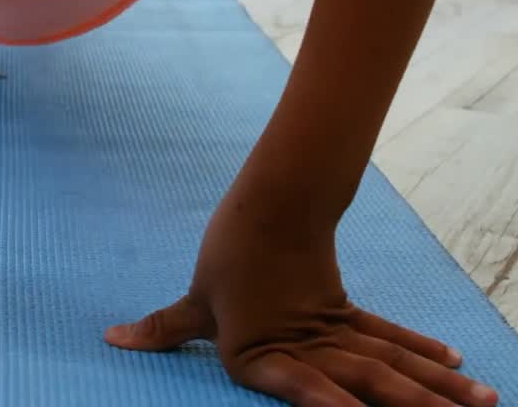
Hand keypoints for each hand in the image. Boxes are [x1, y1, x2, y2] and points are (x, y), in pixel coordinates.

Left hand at [105, 188, 499, 406]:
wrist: (267, 206)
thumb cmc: (227, 258)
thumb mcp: (194, 302)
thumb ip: (163, 331)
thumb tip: (111, 340)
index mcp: (262, 353)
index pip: (299, 386)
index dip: (327, 404)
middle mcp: (306, 346)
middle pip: (366, 379)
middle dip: (412, 405)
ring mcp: (334, 330)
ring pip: (389, 361)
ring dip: (433, 385)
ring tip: (482, 403)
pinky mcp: (348, 314)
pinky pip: (390, 336)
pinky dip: (421, 352)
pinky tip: (457, 366)